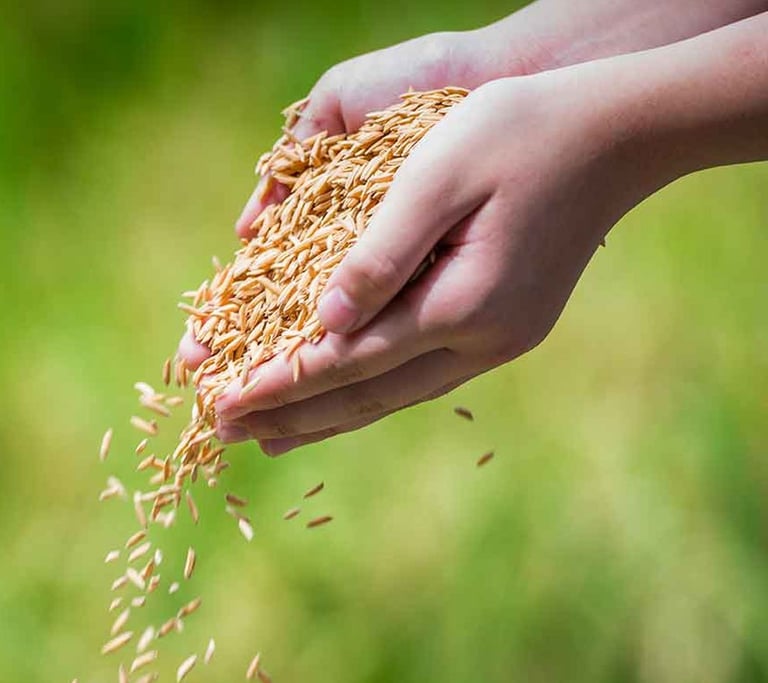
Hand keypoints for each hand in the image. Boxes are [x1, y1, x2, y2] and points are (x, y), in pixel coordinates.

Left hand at [211, 71, 662, 453]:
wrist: (613, 137)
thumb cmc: (519, 135)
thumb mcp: (439, 176)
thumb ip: (379, 256)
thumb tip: (325, 324)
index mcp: (462, 304)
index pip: (348, 360)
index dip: (280, 384)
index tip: (223, 404)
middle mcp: (483, 340)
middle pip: (370, 395)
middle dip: (295, 416)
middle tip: (230, 433)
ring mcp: (501, 341)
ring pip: (397, 394)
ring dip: (331, 415)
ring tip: (276, 437)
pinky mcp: (509, 329)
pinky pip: (425, 374)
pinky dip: (375, 389)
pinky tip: (349, 396)